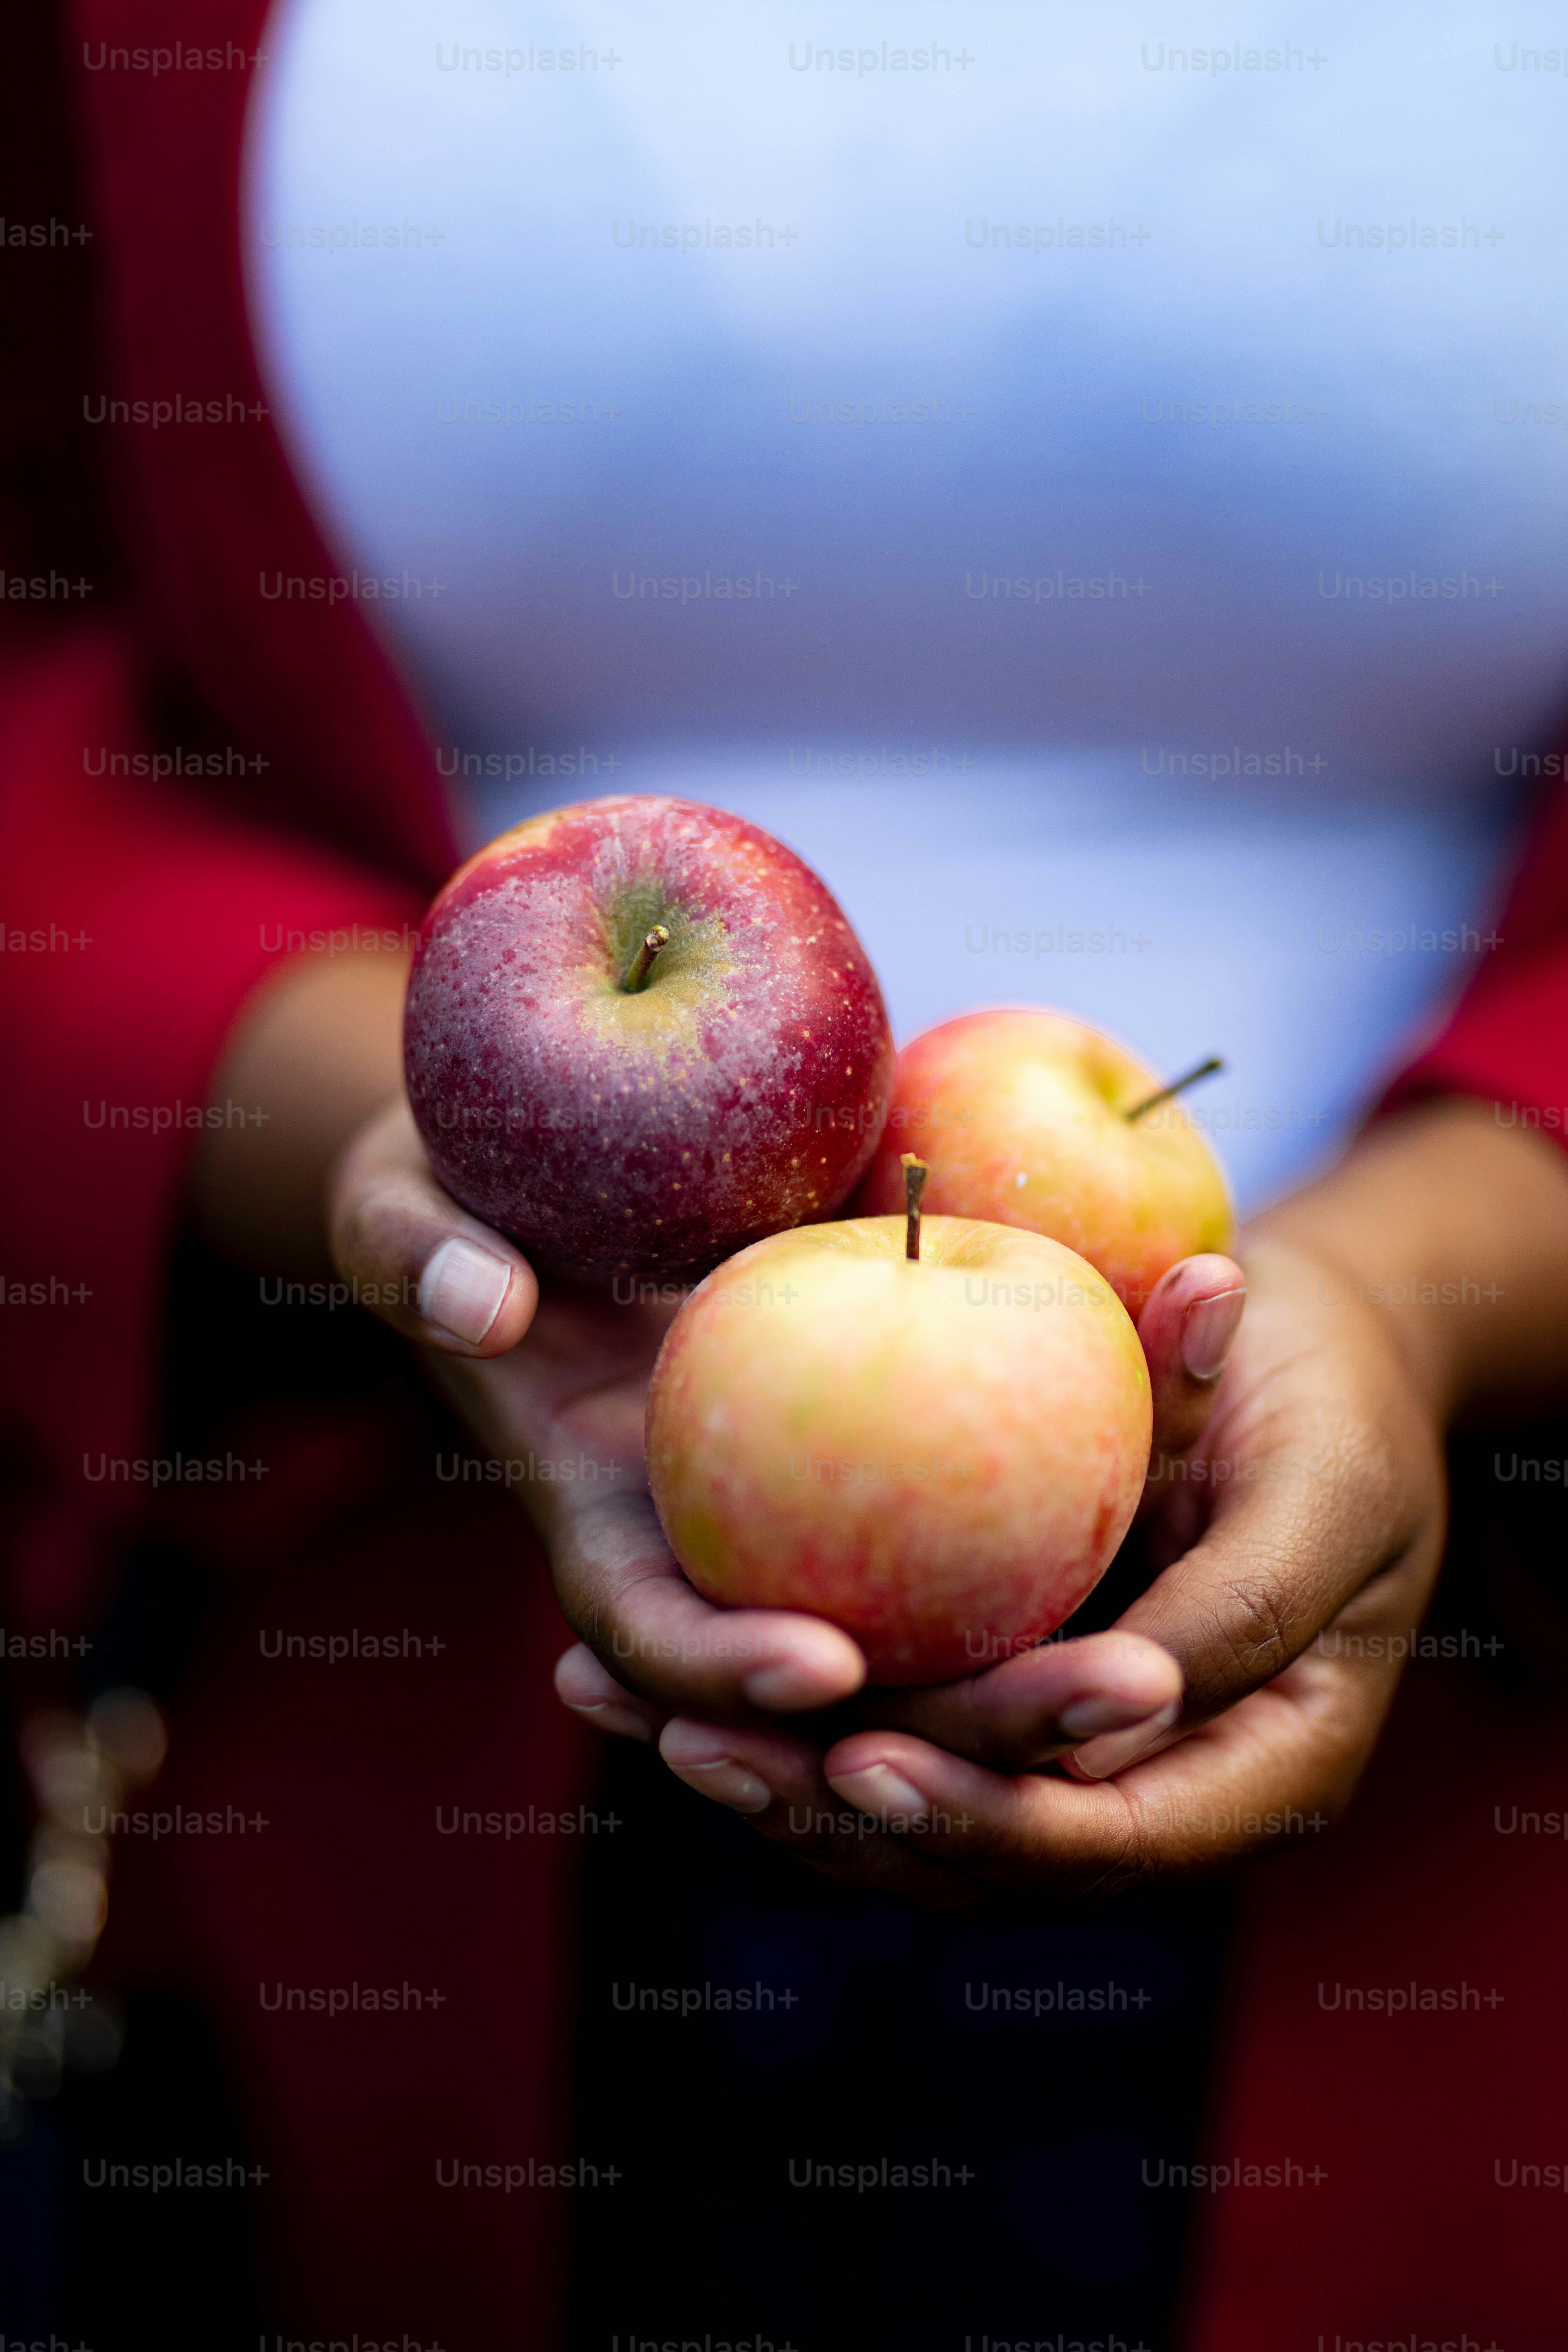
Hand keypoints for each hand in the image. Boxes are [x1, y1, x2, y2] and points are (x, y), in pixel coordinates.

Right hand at [328, 1102, 1247, 1788]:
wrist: (545, 1155)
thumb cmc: (454, 1177)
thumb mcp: (408, 1194)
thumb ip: (420, 1248)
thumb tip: (479, 1301)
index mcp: (598, 1516)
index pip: (661, 1635)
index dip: (731, 1671)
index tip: (831, 1667)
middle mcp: (711, 1544)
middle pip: (831, 1688)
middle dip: (956, 1728)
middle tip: (1105, 1701)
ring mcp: (800, 1514)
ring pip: (929, 1638)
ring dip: (1033, 1679)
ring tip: (1161, 1679)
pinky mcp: (877, 1454)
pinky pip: (971, 1522)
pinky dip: (1055, 1545)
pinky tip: (1170, 1530)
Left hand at [598, 1233, 1445, 1907]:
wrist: (1288, 1355)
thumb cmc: (1329, 1396)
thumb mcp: (1318, 1469)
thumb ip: (1243, 1579)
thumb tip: (1138, 1676)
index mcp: (1260, 1763)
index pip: (1108, 1842)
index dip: (983, 1815)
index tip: (862, 1759)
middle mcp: (1149, 1783)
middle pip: (974, 1855)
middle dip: (830, 1814)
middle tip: (700, 1749)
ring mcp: (1054, 1744)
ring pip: (901, 1811)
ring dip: (768, 1773)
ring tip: (640, 1715)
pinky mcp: (983, 1685)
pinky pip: (877, 1723)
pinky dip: (770, 1704)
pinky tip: (646, 1670)